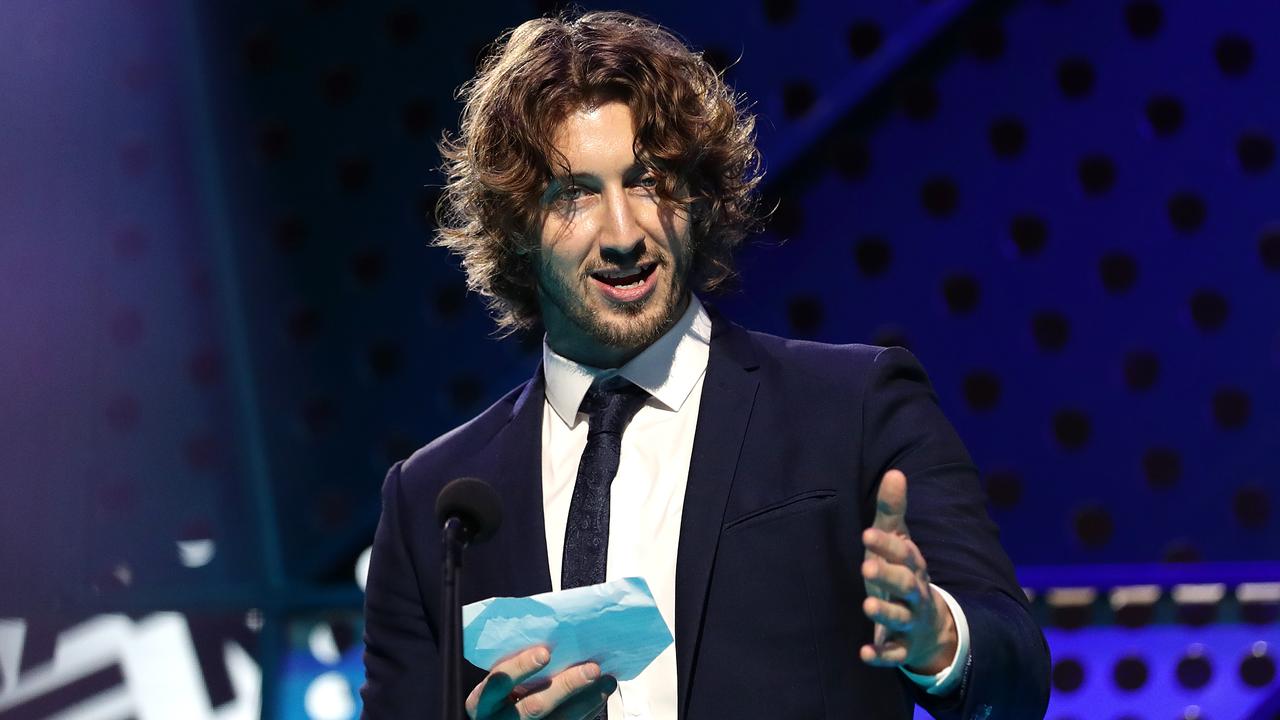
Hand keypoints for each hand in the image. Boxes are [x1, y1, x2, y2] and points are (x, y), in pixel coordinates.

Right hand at [466, 645, 616, 718]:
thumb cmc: (497, 698)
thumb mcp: (496, 683)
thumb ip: (513, 667)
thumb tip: (553, 638)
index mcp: (483, 702)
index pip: (497, 684)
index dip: (521, 668)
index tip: (544, 653)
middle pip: (535, 706)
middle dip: (567, 686)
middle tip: (592, 668)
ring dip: (587, 700)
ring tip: (606, 681)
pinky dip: (587, 710)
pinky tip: (598, 696)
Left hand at [859, 469, 957, 674]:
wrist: (931, 625)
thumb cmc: (904, 573)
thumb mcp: (898, 542)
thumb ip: (893, 510)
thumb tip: (895, 472)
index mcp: (912, 565)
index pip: (903, 552)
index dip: (886, 544)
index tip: (867, 534)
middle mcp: (915, 591)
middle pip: (906, 583)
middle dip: (889, 575)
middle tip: (866, 567)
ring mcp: (910, 620)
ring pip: (902, 616)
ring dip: (886, 612)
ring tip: (867, 605)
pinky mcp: (903, 646)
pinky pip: (894, 653)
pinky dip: (881, 654)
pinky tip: (864, 653)